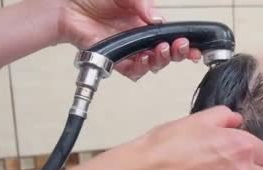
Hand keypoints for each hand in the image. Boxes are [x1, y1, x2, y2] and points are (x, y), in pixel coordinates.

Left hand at [58, 0, 200, 80]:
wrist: (67, 6)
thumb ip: (143, 3)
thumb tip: (157, 18)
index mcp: (147, 23)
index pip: (171, 35)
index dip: (185, 42)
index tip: (194, 44)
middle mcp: (140, 39)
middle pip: (167, 53)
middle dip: (178, 53)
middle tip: (182, 47)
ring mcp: (129, 51)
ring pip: (153, 64)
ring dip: (161, 60)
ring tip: (162, 50)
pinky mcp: (116, 61)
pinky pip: (133, 71)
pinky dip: (140, 67)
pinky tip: (143, 59)